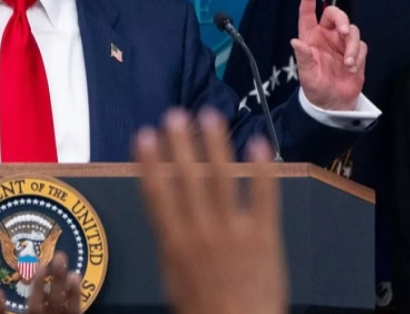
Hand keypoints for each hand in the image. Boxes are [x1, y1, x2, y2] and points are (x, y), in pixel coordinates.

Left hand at [0, 252, 80, 313]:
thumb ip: (66, 308)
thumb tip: (72, 283)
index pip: (72, 310)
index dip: (74, 293)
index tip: (75, 274)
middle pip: (55, 303)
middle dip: (58, 280)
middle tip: (60, 255)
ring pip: (33, 308)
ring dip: (37, 287)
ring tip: (39, 265)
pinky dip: (0, 307)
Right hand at [135, 108, 287, 313]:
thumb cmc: (203, 313)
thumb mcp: (173, 281)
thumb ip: (171, 247)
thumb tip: (166, 218)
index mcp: (174, 244)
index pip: (158, 193)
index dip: (150, 162)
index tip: (145, 136)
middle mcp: (201, 232)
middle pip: (188, 178)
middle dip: (181, 144)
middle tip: (175, 116)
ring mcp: (234, 232)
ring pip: (222, 178)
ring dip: (215, 144)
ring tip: (210, 116)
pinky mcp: (264, 237)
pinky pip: (264, 196)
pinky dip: (262, 168)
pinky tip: (259, 143)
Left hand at [292, 0, 365, 109]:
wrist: (333, 102)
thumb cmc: (315, 87)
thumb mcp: (307, 74)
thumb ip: (303, 57)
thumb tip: (295, 42)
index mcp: (310, 37)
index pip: (308, 13)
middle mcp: (326, 36)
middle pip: (336, 15)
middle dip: (342, 20)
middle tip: (345, 33)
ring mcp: (342, 43)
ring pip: (352, 30)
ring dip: (352, 45)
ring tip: (348, 63)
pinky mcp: (356, 52)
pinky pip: (361, 45)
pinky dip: (359, 55)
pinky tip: (352, 68)